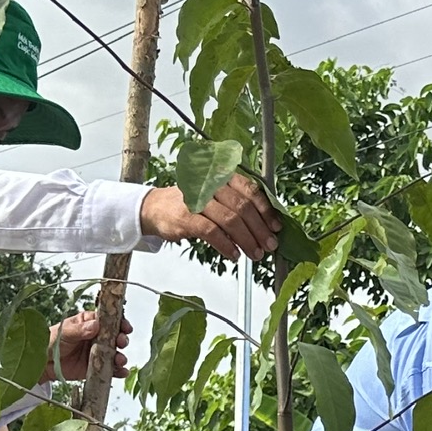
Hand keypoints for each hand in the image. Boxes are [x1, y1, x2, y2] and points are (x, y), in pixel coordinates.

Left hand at [47, 309, 133, 380]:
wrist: (43, 362)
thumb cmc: (52, 341)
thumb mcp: (65, 332)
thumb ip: (80, 329)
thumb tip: (95, 325)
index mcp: (90, 323)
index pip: (109, 320)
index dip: (119, 322)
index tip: (125, 327)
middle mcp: (97, 337)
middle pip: (115, 337)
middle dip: (121, 339)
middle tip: (121, 342)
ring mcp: (98, 352)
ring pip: (115, 353)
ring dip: (121, 356)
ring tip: (120, 360)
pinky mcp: (97, 367)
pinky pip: (111, 369)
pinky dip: (118, 371)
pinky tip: (121, 372)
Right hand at [140, 173, 281, 260]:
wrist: (155, 208)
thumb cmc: (190, 202)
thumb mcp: (215, 195)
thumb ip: (237, 203)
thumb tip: (265, 224)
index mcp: (221, 176)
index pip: (250, 189)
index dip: (266, 209)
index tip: (276, 226)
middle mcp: (211, 183)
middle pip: (243, 207)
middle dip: (260, 229)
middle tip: (269, 245)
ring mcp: (198, 199)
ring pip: (231, 220)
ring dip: (247, 240)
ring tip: (255, 253)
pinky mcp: (187, 217)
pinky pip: (213, 233)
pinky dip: (227, 246)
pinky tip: (234, 255)